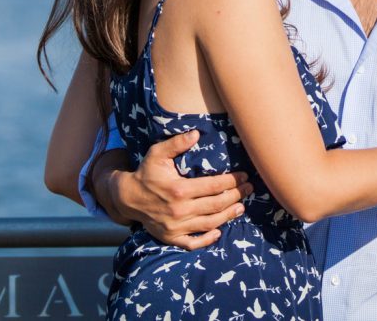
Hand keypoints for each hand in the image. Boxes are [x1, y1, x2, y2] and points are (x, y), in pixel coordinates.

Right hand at [97, 130, 253, 249]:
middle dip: (236, 196)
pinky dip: (207, 239)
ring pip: (210, 223)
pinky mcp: (171, 238)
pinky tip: (219, 231)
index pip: (214, 185)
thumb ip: (177, 143)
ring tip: (242, 207)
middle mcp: (179, 210)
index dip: (232, 181)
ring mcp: (176, 227)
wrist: (127, 198)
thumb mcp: (157, 153)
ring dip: (229, 216)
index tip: (244, 176)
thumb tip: (197, 133)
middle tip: (249, 189)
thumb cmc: (146, 172)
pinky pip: (193, 243)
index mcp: (179, 189)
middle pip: (216, 205)